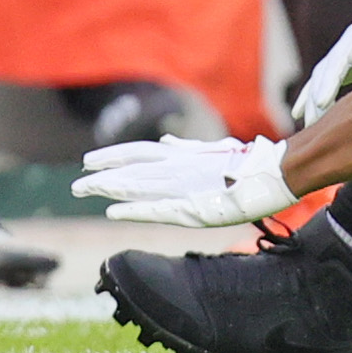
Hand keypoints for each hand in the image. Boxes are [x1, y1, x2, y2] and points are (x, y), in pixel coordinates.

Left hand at [73, 134, 297, 227]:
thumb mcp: (215, 150)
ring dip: (110, 187)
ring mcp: (184, 185)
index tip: (89, 160)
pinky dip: (134, 209)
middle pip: (133, 167)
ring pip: (138, 185)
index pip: (141, 151)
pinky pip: (157, 208)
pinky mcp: (192, 206)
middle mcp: (179, 167)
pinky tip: (114, 211)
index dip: (114, 155)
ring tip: (85, 190)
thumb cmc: (249, 164)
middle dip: (103, 173)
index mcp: (184, 155)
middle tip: (78, 182)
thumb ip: (188, 149)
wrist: (274, 174)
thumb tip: (168, 141)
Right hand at [291, 0, 351, 126]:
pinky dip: (314, 99)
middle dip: (316, 97)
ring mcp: (348, 52)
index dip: (329, 81)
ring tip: (306, 127)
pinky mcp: (350, 65)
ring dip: (311, 102)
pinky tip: (302, 117)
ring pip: (322, 77)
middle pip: (325, 69)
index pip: (339, 58)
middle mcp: (351, 39)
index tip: (322, 103)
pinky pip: (326, 82)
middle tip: (310, 124)